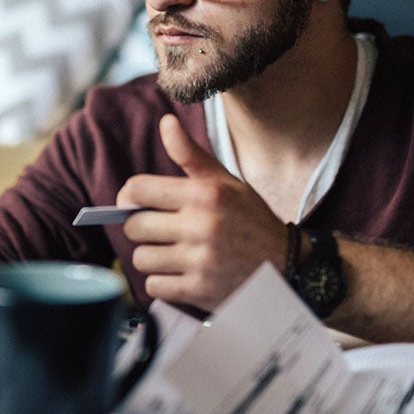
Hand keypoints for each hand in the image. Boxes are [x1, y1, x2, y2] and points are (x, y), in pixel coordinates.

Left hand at [116, 114, 287, 311]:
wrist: (285, 265)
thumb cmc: (250, 220)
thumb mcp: (226, 182)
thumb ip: (190, 155)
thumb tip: (166, 123)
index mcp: (205, 194)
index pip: (138, 190)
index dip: (128, 197)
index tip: (134, 202)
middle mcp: (201, 226)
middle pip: (134, 226)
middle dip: (140, 227)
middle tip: (156, 229)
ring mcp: (200, 261)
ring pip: (141, 258)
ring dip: (151, 256)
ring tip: (170, 252)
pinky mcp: (199, 290)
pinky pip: (154, 285)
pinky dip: (161, 281)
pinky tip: (178, 273)